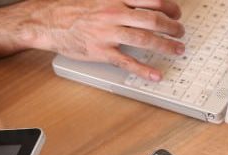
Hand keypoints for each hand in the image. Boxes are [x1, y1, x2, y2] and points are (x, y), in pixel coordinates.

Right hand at [36, 0, 185, 80]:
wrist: (47, 21)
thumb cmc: (70, 9)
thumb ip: (118, 0)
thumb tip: (140, 4)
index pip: (151, 0)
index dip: (169, 6)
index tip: (176, 12)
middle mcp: (114, 14)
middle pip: (152, 19)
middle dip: (172, 27)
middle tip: (180, 33)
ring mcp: (108, 34)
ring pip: (144, 39)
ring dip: (165, 45)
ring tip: (177, 50)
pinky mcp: (101, 52)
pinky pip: (126, 62)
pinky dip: (144, 70)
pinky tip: (155, 75)